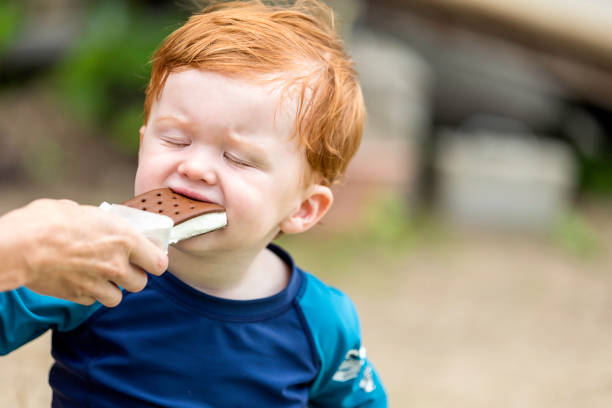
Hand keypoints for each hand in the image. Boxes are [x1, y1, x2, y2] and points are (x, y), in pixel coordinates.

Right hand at [0, 199, 167, 306]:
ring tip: (101, 277)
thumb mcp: (85, 211)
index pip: (159, 262)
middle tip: (122, 267)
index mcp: (125, 239)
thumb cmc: (49, 221)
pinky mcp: (79, 296)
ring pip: (118, 297)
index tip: (150, 259)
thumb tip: (105, 225)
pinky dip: (90, 294)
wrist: (22, 245)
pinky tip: (80, 281)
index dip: (155, 261)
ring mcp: (98, 283)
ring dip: (112, 289)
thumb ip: (103, 224)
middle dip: (133, 276)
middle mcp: (117, 264)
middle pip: (140, 282)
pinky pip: (92, 301)